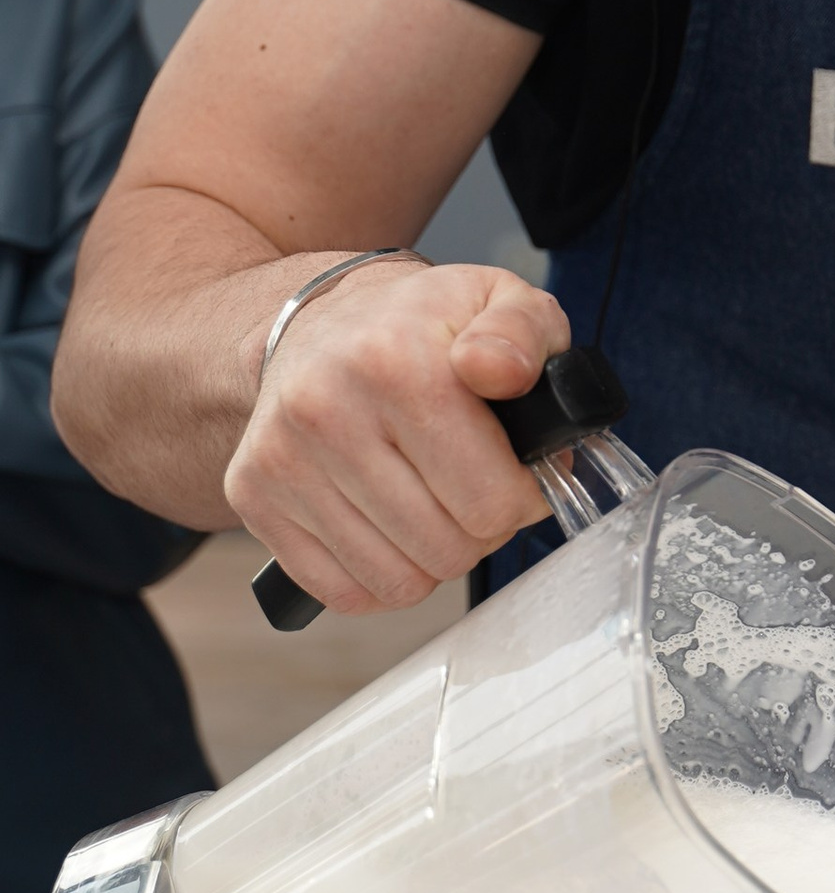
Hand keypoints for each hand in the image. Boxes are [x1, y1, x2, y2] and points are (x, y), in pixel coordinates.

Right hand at [223, 258, 572, 609]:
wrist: (322, 323)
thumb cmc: (424, 326)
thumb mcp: (497, 301)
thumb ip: (524, 331)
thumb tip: (502, 370)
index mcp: (395, 361)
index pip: (491, 500)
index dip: (522, 498)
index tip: (515, 472)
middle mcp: (324, 409)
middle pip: (447, 548)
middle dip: (479, 530)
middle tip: (472, 487)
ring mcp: (281, 457)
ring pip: (399, 581)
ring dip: (431, 557)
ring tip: (433, 503)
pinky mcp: (251, 495)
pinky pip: (343, 592)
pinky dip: (380, 577)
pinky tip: (388, 528)